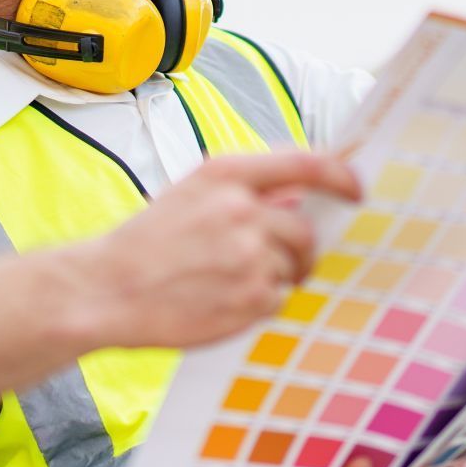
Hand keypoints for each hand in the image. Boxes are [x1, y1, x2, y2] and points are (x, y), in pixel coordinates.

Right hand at [79, 152, 360, 348]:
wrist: (108, 288)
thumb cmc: (148, 242)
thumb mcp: (192, 194)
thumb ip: (249, 191)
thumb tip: (300, 198)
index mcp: (226, 174)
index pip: (306, 164)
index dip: (341, 176)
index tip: (357, 190)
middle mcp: (243, 210)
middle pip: (304, 228)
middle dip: (299, 247)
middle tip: (278, 260)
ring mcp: (251, 256)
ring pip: (294, 266)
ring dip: (276, 276)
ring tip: (229, 280)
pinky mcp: (253, 298)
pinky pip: (280, 299)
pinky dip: (261, 302)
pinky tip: (223, 299)